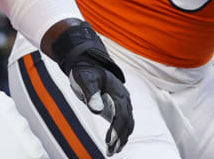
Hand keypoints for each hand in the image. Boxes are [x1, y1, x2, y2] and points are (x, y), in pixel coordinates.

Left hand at [49, 22, 132, 155]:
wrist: (87, 62)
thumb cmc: (85, 70)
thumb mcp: (86, 79)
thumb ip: (91, 94)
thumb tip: (96, 110)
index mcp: (119, 93)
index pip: (122, 115)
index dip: (117, 129)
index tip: (110, 141)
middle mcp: (124, 99)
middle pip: (127, 122)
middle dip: (120, 137)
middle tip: (111, 151)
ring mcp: (121, 103)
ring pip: (127, 124)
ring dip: (122, 138)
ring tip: (112, 151)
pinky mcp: (116, 106)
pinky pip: (122, 122)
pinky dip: (120, 133)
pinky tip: (114, 143)